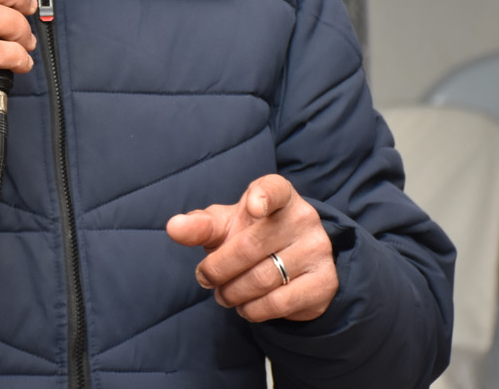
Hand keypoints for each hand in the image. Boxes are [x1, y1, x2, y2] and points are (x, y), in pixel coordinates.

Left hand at [166, 175, 336, 322]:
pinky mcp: (324, 282)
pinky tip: (245, 306)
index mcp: (280, 194)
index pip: (273, 189)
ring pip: (262, 279)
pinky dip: (253, 310)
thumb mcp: (225, 225)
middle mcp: (303, 218)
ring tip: (223, 295)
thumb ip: (200, 225)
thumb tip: (174, 227)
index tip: (253, 207)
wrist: (292, 262)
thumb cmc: (251, 234)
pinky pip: (279, 303)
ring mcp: (318, 249)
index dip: (263, 197)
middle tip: (205, 279)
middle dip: (217, 269)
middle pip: (249, 247)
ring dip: (232, 293)